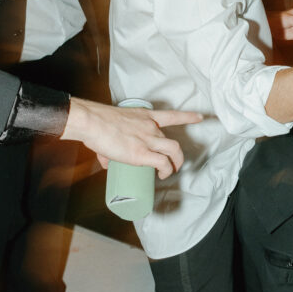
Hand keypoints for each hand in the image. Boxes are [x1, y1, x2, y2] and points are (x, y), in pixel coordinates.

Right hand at [61, 98, 202, 178]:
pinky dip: (167, 170)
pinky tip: (163, 175)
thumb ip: (111, 147)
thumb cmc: (97, 123)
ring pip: (173, 150)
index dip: (188, 117)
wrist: (92, 122)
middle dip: (176, 154)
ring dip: (176, 162)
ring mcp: (148, 139)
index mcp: (145, 117)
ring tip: (172, 171)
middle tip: (175, 163)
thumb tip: (107, 163)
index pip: (172, 116)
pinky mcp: (141, 153)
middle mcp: (151, 127)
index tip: (200, 118)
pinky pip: (162, 163)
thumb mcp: (110, 129)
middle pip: (172, 140)